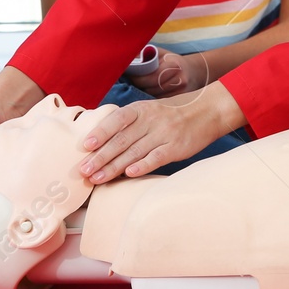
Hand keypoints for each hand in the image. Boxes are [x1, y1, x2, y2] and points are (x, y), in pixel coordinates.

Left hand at [77, 85, 238, 182]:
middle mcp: (150, 120)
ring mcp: (163, 134)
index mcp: (140, 109)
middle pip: (121, 140)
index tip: (86, 145)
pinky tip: (129, 174)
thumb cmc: (170, 115)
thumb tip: (97, 141)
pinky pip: (156, 157)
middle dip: (100, 156)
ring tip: (97, 178)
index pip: (117, 120)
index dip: (101, 132)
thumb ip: (127, 123)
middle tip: (83, 171)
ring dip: (114, 167)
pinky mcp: (175, 147)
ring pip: (134, 152)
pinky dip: (142, 166)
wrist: (206, 112)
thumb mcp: (148, 111)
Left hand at [127, 49, 204, 96]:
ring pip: (154, 98)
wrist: (194, 72)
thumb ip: (145, 54)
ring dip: (143, 96)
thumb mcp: (160, 53)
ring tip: (136, 91)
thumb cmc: (171, 61)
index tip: (128, 76)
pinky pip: (160, 104)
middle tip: (128, 85)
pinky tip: (146, 97)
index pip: (152, 76)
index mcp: (174, 65)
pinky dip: (151, 101)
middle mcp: (180, 79)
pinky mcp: (180, 101)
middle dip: (138, 88)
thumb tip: (126, 57)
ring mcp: (181, 92)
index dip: (137, 78)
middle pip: (152, 89)